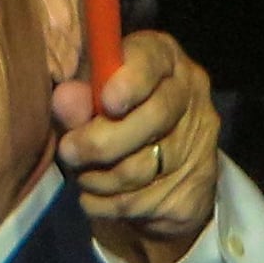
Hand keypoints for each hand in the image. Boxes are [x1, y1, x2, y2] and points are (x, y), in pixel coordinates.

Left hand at [54, 28, 220, 262]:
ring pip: (145, 166)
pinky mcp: (197, 185)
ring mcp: (198, 140)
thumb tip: (64, 100)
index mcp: (162, 58)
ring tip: (80, 175)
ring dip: (99, 178)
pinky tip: (93, 197)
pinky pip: (143, 200)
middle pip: (155, 116)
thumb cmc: (108, 116)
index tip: (107, 102)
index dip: (131, 81)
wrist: (154, 170)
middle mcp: (189, 93)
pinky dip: (107, 203)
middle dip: (103, 140)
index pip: (153, 60)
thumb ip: (76, 97)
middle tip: (68, 152)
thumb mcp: (87, 98)